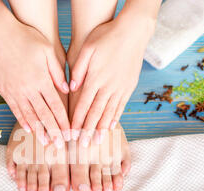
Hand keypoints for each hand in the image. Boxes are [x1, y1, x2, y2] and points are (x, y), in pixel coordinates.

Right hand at [0, 9, 69, 147]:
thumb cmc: (26, 38)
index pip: (56, 106)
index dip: (64, 122)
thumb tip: (66, 90)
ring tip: (46, 143)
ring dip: (39, 131)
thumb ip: (58, 72)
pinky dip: (23, 120)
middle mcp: (28, 89)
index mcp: (42, 80)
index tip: (70, 134)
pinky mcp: (4, 90)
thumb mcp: (48, 50)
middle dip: (53, 132)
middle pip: (44, 115)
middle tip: (60, 146)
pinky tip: (29, 129)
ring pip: (29, 116)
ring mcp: (15, 91)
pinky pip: (15, 109)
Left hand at [69, 8, 156, 145]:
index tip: (70, 134)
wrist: (133, 31)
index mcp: (95, 78)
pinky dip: (115, 118)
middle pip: (95, 113)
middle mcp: (108, 86)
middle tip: (82, 146)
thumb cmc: (106, 36)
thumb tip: (72, 88)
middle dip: (87, 131)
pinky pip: (121, 106)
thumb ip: (78, 69)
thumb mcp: (87, 48)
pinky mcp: (129, 86)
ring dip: (101, 129)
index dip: (76, 121)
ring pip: (109, 112)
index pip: (83, 104)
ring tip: (96, 143)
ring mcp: (120, 87)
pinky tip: (110, 127)